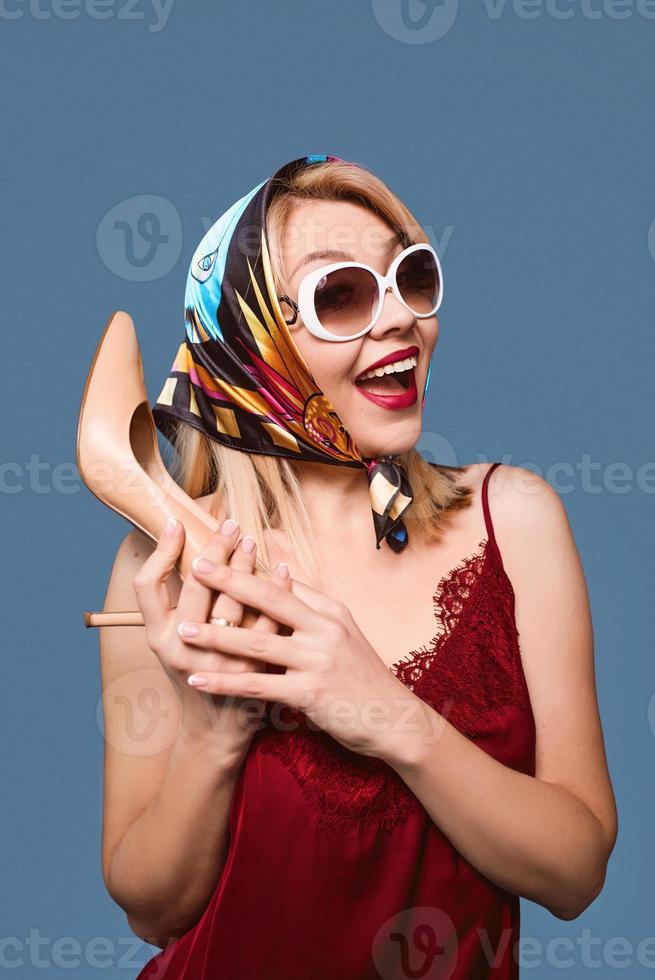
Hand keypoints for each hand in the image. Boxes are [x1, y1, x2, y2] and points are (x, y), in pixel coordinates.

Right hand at [133, 517, 291, 759]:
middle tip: (229, 523)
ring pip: (231, 603)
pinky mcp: (250, 674)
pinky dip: (277, 593)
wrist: (217, 731)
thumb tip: (195, 551)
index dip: (161, 552)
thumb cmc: (197, 675)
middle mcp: (182, 650)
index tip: (176, 523)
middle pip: (196, 588)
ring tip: (251, 540)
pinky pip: (267, 624)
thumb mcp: (178, 643)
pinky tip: (283, 570)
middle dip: (214, 551)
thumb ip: (182, 605)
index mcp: (158, 638)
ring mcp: (217, 664)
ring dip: (244, 566)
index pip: (148, 585)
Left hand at [175, 561, 428, 762]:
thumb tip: (280, 578)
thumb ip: (311, 610)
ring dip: (216, 635)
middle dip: (230, 581)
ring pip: (258, 643)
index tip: (218, 553)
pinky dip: (225, 683)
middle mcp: (326, 628)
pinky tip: (198, 681)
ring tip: (182, 628)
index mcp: (330, 610)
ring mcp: (319, 660)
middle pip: (270, 598)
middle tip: (197, 565)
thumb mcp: (343, 634)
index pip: (283, 583)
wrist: (395, 719)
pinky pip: (258, 686)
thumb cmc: (362, 677)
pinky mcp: (312, 693)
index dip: (248, 567)